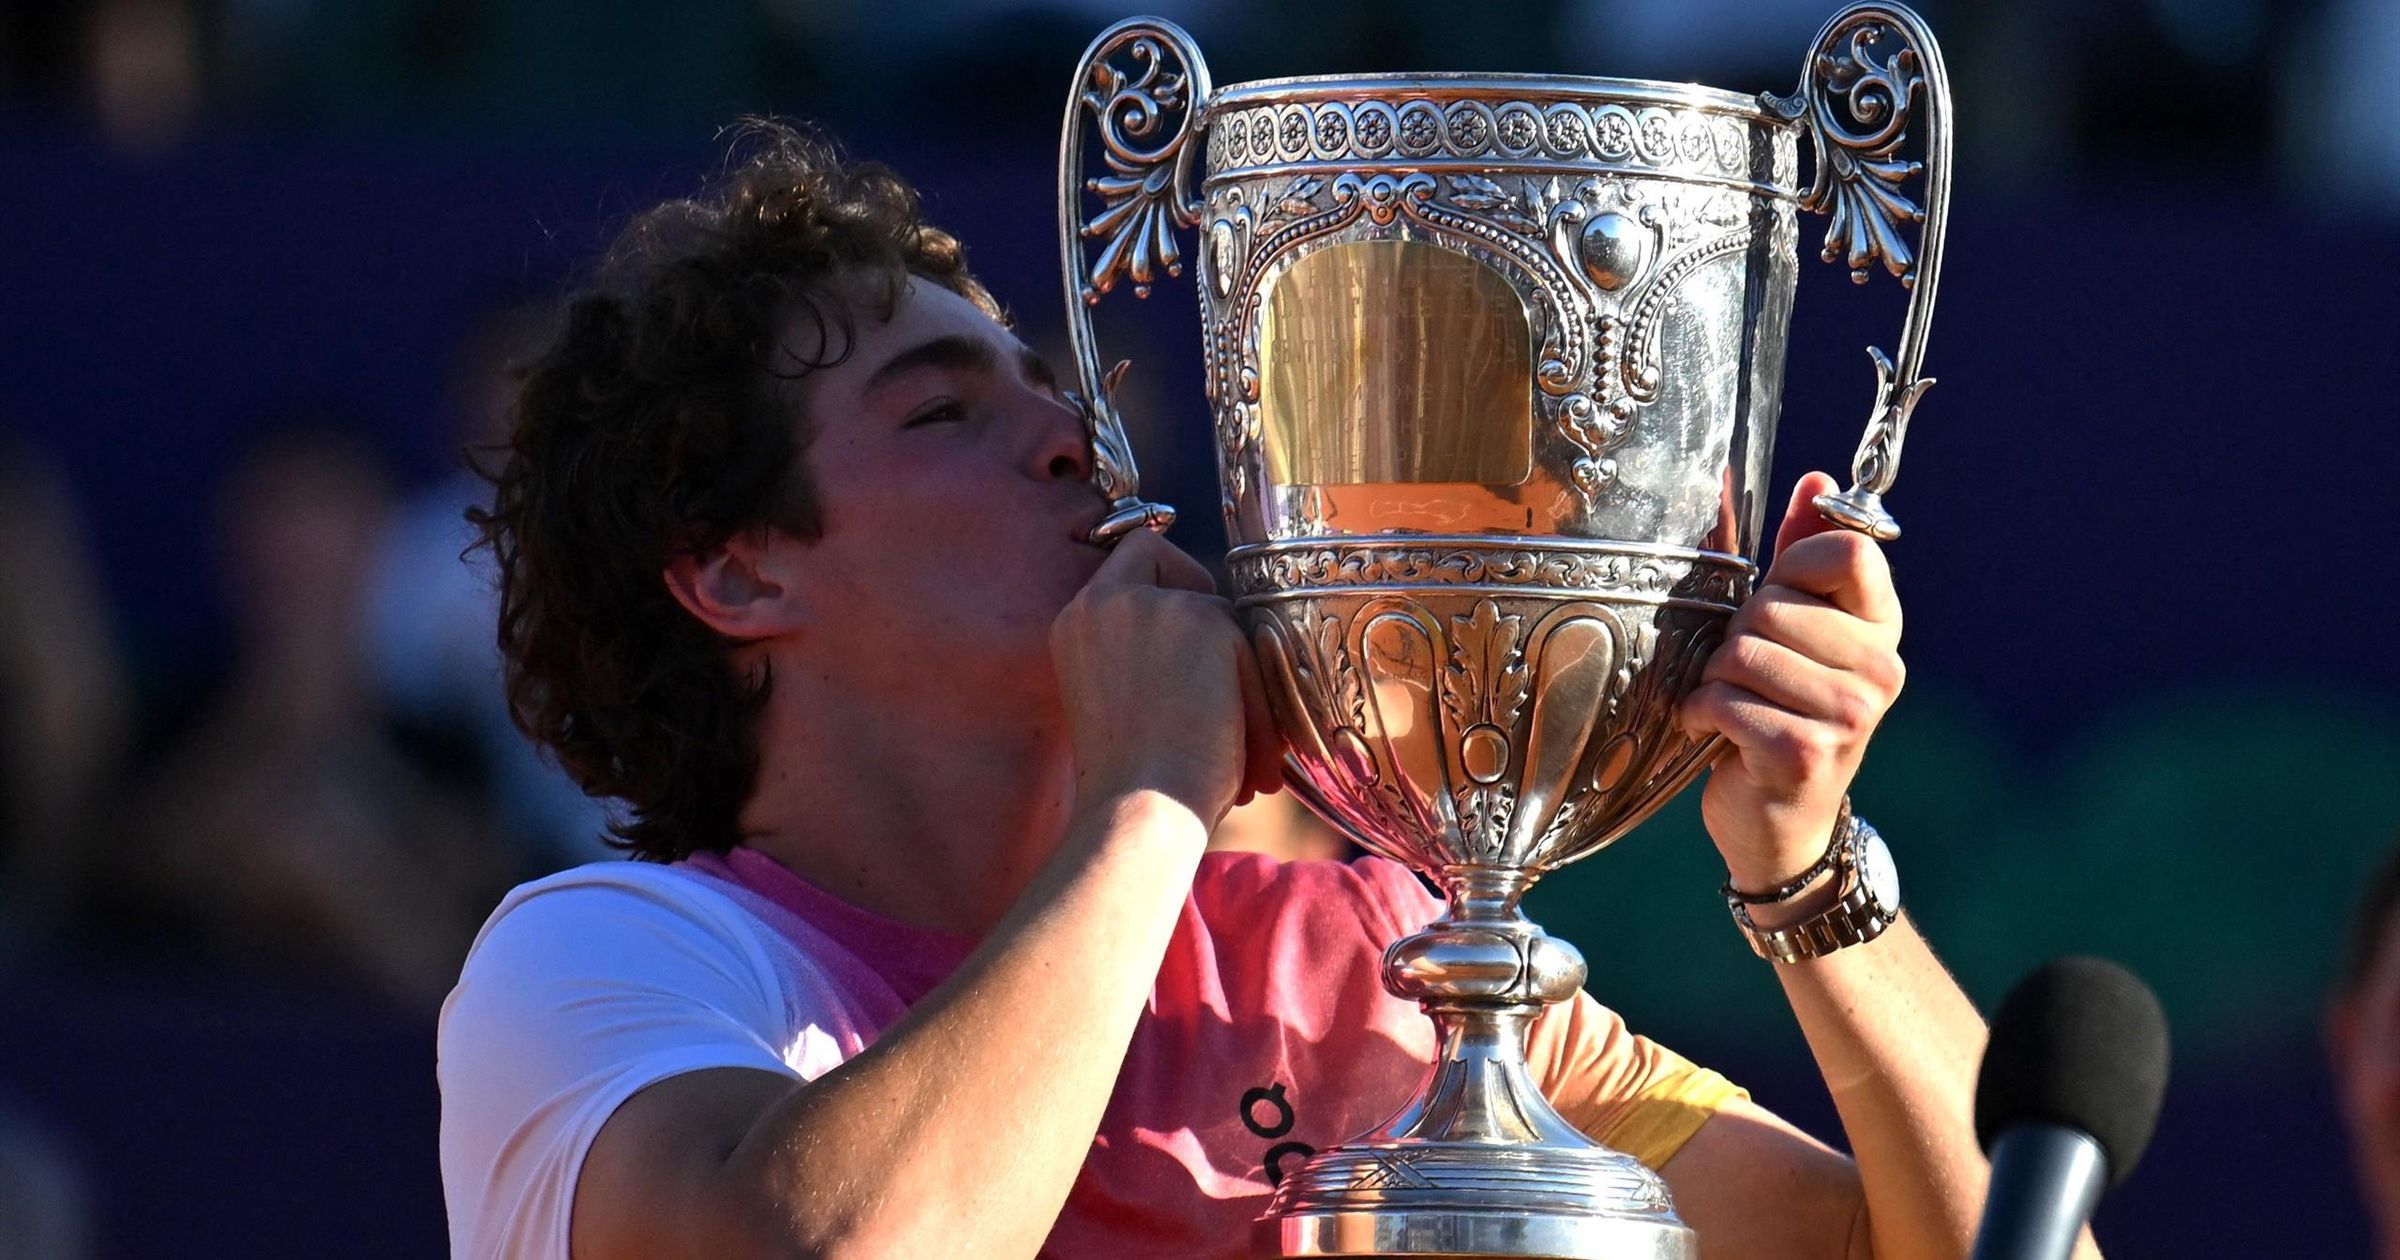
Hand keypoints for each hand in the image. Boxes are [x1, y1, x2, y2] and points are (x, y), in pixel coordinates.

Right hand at [1049, 529, 1283, 825]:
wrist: (1138, 814)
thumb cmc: (1134, 787)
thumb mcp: (1125, 701)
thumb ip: (1151, 653)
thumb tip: (1217, 636)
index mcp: (1077, 623)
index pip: (1133, 555)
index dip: (1170, 576)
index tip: (1193, 613)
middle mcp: (1102, 602)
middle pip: (1181, 568)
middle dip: (1213, 625)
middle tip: (1226, 694)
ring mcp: (1153, 605)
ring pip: (1225, 618)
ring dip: (1242, 685)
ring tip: (1239, 757)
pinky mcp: (1203, 619)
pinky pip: (1254, 650)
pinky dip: (1260, 707)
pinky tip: (1247, 757)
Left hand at [1678, 472, 1905, 891]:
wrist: (1780, 820)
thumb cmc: (1779, 711)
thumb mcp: (1793, 629)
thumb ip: (1802, 554)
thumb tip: (1818, 479)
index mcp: (1881, 628)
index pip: (1846, 550)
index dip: (1790, 566)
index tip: (1776, 601)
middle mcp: (1881, 669)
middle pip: (1774, 604)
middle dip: (1735, 637)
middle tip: (1745, 675)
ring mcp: (1851, 714)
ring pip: (1743, 653)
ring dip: (1714, 680)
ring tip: (1731, 704)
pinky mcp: (1807, 753)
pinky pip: (1725, 701)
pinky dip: (1702, 715)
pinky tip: (1717, 734)